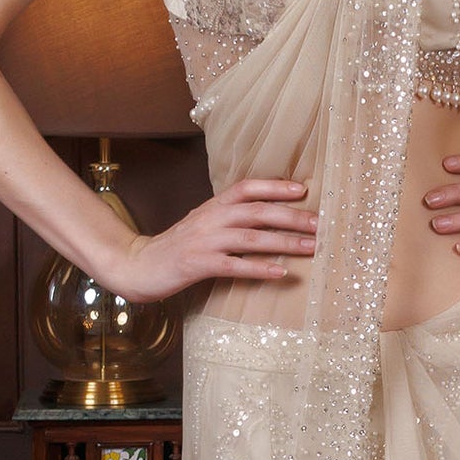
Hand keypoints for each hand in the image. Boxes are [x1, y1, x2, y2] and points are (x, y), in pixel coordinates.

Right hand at [109, 180, 316, 296]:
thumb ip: (229, 217)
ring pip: (252, 238)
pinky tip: (281, 273)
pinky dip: (260, 269)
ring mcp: (205, 241)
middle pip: (258, 212)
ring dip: (285, 243)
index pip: (247, 188)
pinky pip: (235, 266)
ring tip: (311, 248)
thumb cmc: (178, 247)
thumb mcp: (203, 224)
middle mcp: (211, 219)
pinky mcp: (199, 265)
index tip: (303, 189)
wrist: (139, 265)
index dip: (275, 186)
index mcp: (213, 206)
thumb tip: (266, 216)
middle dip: (293, 217)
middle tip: (321, 224)